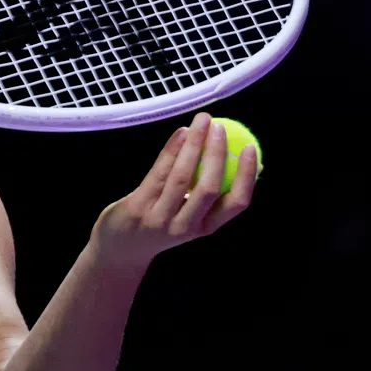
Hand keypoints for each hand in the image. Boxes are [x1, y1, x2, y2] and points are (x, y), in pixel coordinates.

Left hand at [89, 112, 258, 267]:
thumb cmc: (162, 223)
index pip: (236, 203)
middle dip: (217, 154)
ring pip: (181, 177)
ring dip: (194, 145)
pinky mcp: (137, 208)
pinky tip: (180, 133)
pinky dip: (171, 150)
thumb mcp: (190, 216)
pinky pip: (157, 173)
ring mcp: (159, 219)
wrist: (120, 249)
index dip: (247, 175)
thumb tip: (247, 161)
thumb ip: (211, 194)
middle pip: (208, 188)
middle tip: (220, 127)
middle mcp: (185, 226)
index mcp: (205, 227)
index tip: (250, 148)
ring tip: (201, 121)